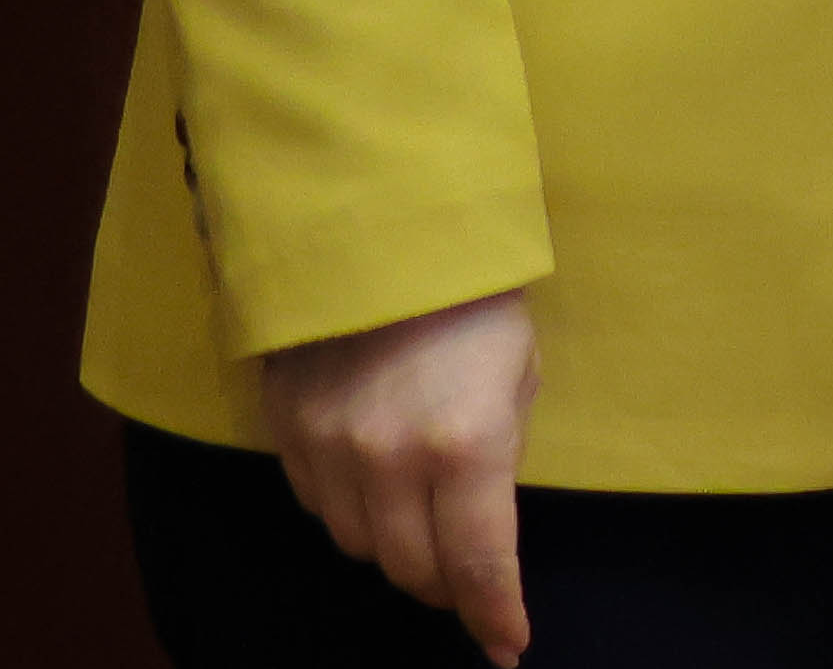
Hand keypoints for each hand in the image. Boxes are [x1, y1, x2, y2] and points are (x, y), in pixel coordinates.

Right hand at [259, 288, 537, 659]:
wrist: (380, 233)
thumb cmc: (475, 300)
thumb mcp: (518, 373)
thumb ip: (499, 451)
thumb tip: (484, 519)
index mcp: (466, 446)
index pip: (477, 562)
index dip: (492, 613)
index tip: (507, 646)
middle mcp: (390, 461)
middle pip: (409, 567)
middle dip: (445, 584)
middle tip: (468, 582)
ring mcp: (328, 451)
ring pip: (357, 545)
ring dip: (394, 549)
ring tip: (422, 525)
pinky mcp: (286, 434)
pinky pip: (317, 505)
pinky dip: (349, 512)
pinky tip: (372, 486)